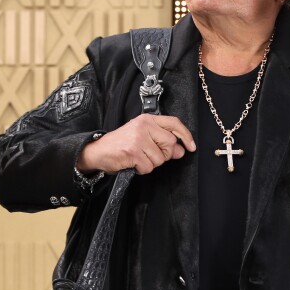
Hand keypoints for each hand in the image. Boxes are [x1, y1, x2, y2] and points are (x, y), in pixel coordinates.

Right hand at [76, 114, 195, 174]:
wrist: (98, 151)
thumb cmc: (120, 144)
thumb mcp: (142, 137)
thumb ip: (162, 141)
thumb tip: (181, 150)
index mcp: (147, 119)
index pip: (174, 123)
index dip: (185, 135)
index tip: (191, 146)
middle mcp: (143, 126)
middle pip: (169, 144)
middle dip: (163, 155)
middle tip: (149, 155)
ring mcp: (138, 138)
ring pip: (160, 158)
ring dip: (150, 164)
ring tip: (138, 158)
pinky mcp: (133, 151)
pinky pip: (148, 166)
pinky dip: (142, 169)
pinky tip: (133, 163)